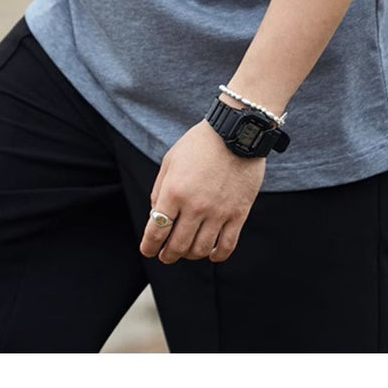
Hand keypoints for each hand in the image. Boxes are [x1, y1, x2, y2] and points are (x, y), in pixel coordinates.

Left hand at [140, 119, 266, 264]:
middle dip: (167, 255)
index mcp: (174, 192)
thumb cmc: (199, 143)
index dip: (149, 246)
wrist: (236, 132)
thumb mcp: (171, 160)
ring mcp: (218, 212)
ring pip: (200, 250)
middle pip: (177, 246)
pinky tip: (210, 254)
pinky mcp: (238, 214)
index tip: (149, 250)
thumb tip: (156, 216)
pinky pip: (226, 246)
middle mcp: (195, 206)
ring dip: (189, 256)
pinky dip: (216, 256)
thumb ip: (159, 189)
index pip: (156, 232)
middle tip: (166, 256)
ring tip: (187, 252)